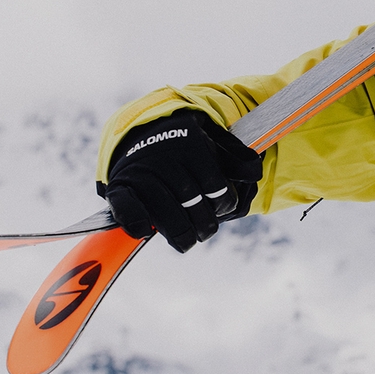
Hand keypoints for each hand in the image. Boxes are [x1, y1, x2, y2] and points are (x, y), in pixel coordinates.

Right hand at [100, 111, 262, 251]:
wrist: (146, 132)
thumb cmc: (188, 147)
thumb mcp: (215, 144)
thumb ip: (237, 160)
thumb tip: (253, 174)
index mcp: (192, 146)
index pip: (215, 186)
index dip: (223, 205)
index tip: (222, 209)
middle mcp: (165, 157)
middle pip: (190, 201)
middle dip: (203, 224)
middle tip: (205, 231)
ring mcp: (141, 171)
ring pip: (164, 210)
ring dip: (179, 232)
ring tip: (187, 241)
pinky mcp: (121, 185)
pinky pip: (127, 207)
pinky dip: (137, 223)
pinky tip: (147, 232)